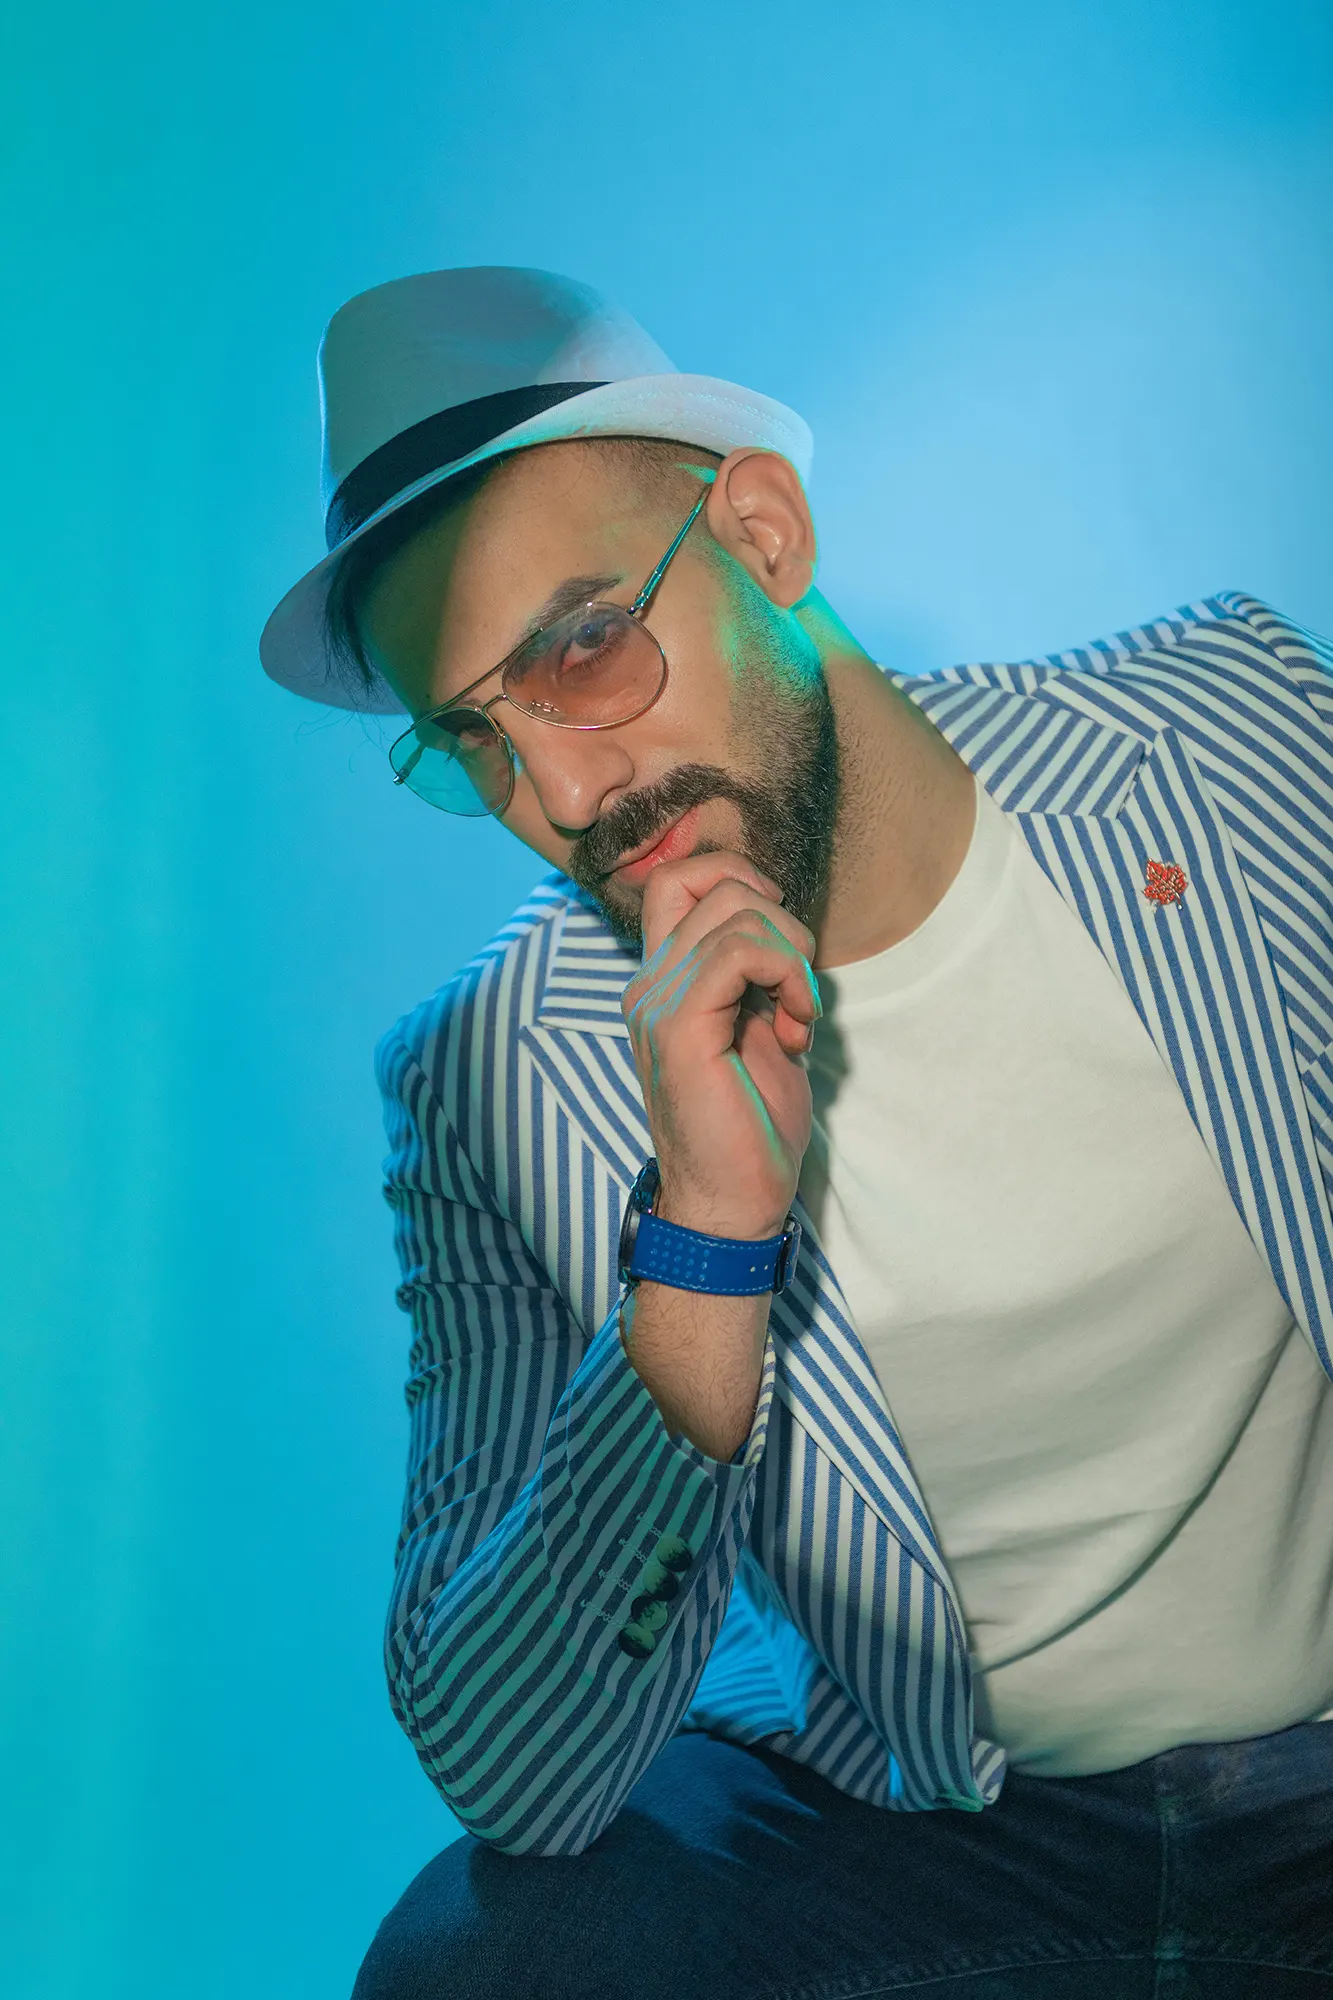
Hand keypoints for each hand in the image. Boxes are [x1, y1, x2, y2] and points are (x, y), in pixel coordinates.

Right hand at [620, 851, 819, 1239]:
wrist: (732, 1203)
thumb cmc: (751, 1127)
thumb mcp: (762, 1032)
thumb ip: (760, 978)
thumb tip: (790, 933)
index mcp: (663, 982)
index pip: (678, 880)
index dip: (737, 879)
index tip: (782, 942)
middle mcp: (649, 984)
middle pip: (712, 883)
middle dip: (780, 919)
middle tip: (798, 986)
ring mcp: (657, 1002)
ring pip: (733, 910)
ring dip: (791, 955)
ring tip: (797, 1016)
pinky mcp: (679, 1027)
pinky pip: (740, 952)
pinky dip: (786, 975)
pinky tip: (794, 1028)